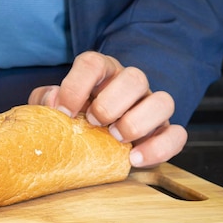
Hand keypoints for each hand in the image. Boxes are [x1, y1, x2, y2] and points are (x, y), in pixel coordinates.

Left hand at [28, 51, 187, 167]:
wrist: (96, 139)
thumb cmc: (75, 117)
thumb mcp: (56, 106)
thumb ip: (46, 99)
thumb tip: (54, 101)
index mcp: (102, 73)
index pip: (93, 63)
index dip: (76, 85)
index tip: (64, 111)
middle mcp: (130, 85)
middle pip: (135, 77)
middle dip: (111, 103)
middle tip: (94, 123)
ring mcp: (150, 107)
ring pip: (164, 101)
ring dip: (137, 122)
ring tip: (116, 138)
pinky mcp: (164, 132)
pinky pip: (177, 135)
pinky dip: (159, 148)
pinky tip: (135, 159)